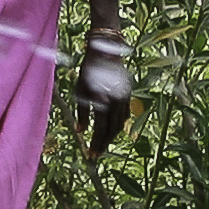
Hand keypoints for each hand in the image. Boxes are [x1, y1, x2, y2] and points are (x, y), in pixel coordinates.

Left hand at [73, 36, 132, 157]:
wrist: (106, 53)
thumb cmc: (88, 71)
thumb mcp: (80, 91)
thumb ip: (81, 113)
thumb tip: (80, 131)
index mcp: (103, 102)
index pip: (100, 130)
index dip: (96, 144)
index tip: (91, 155)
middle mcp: (117, 103)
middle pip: (112, 130)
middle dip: (104, 144)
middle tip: (96, 154)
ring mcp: (125, 99)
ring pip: (120, 125)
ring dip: (111, 137)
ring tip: (102, 144)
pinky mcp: (128, 95)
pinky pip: (124, 115)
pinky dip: (118, 125)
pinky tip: (111, 130)